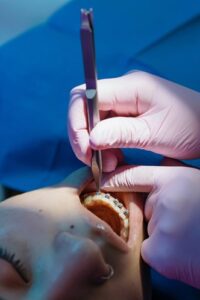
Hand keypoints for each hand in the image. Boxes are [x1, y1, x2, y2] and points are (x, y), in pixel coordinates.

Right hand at [68, 71, 199, 170]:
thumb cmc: (190, 127)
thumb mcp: (154, 134)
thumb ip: (120, 134)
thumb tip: (90, 139)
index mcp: (130, 87)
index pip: (84, 96)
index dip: (77, 123)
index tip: (85, 149)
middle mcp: (124, 90)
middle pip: (86, 109)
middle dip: (84, 137)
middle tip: (94, 162)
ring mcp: (126, 101)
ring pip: (94, 121)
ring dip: (94, 144)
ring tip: (107, 164)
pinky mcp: (129, 113)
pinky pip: (107, 128)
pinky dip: (105, 145)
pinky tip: (114, 159)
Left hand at [101, 163, 199, 287]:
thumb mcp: (196, 183)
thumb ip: (175, 173)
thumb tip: (159, 162)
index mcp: (174, 180)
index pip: (134, 174)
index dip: (116, 177)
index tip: (101, 180)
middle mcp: (164, 200)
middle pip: (142, 208)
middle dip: (154, 214)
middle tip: (181, 221)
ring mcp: (160, 227)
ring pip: (146, 231)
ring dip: (160, 235)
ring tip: (186, 237)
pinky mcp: (158, 253)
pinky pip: (149, 251)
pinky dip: (161, 254)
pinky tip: (182, 253)